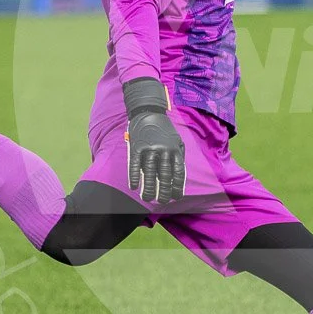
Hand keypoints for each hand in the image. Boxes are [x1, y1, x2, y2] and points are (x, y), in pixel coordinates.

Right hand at [123, 77, 184, 203]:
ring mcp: (149, 148)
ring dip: (148, 187)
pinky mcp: (137, 147)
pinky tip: (134, 187)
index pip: (178, 172)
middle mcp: (163, 150)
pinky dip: (135, 176)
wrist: (148, 112)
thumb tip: (178, 179)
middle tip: (161, 201)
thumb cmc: (164, 131)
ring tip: (147, 198)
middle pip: (164, 175)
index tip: (175, 197)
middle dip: (164, 190)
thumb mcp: (176, 141)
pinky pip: (135, 165)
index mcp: (175, 150)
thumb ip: (178, 157)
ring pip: (150, 172)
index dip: (177, 186)